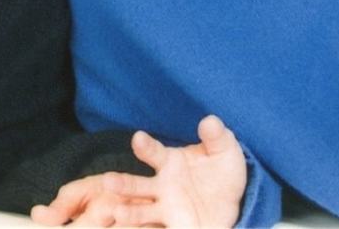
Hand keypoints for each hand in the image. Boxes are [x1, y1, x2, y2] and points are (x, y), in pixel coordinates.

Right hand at [31, 115, 245, 227]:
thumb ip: (217, 137)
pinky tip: (132, 228)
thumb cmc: (222, 172)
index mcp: (169, 163)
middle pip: (136, 185)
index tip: (138, 138)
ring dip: (128, 213)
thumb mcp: (225, 152)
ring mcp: (164, 210)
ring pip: (140, 211)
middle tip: (108, 182)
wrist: (230, 203)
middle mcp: (161, 186)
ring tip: (118, 214)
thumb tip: (209, 121)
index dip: (145, 146)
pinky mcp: (172, 227)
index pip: (153, 152)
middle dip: (122, 183)